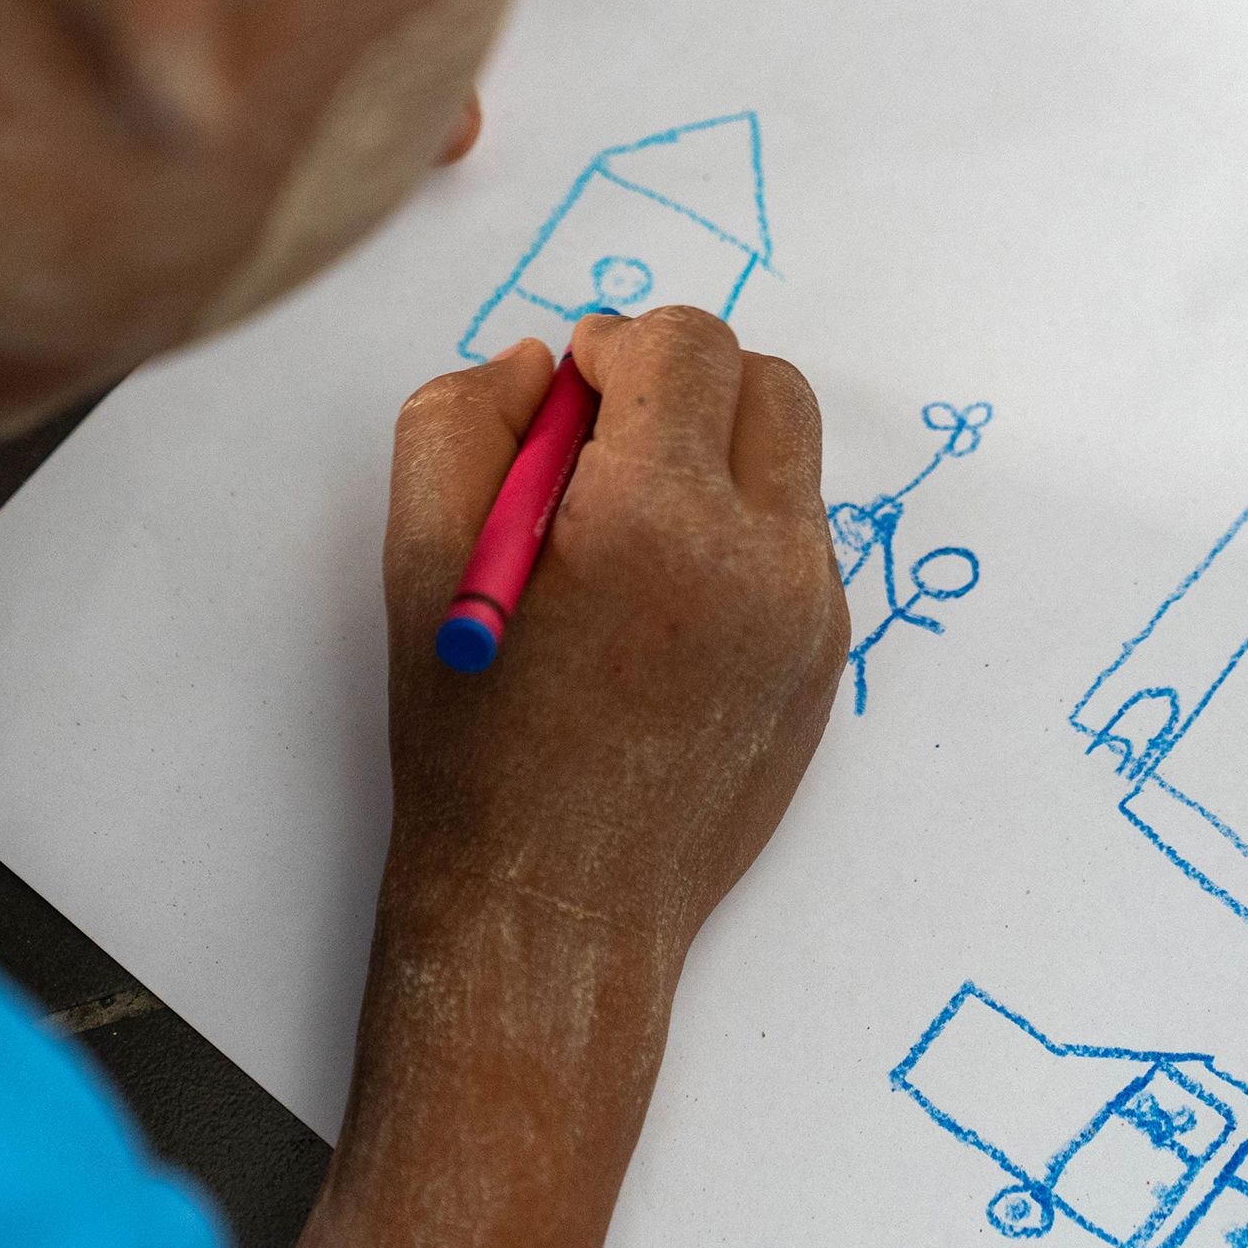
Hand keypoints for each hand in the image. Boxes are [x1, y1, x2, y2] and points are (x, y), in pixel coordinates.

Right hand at [299, 308, 844, 1247]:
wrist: (556, 902)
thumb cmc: (476, 743)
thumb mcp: (419, 561)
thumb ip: (459, 422)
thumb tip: (537, 363)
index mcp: (657, 516)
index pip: (686, 344)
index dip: (615, 345)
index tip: (570, 393)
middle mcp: (761, 556)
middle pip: (765, 381)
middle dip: (684, 383)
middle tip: (605, 441)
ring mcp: (811, 613)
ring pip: (791, 460)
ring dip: (718, 454)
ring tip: (631, 528)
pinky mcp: (828, 661)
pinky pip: (801, 541)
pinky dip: (741, 530)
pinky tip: (664, 599)